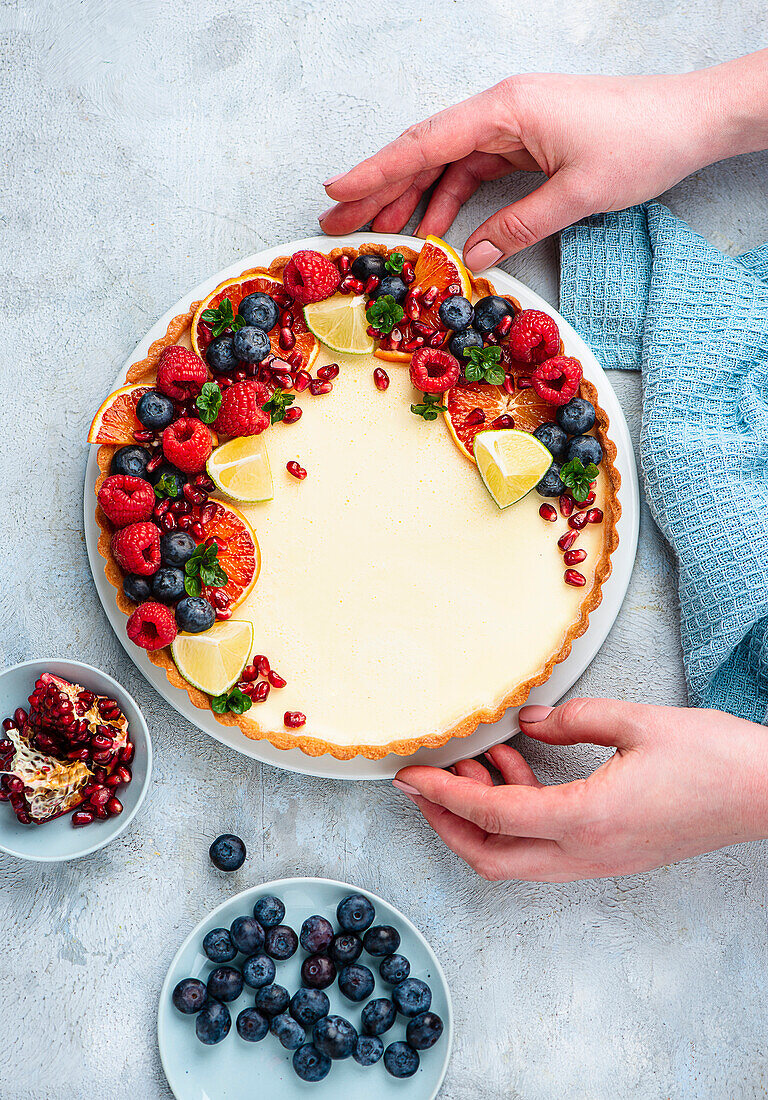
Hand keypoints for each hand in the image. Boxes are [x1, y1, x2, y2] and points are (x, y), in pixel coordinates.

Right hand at [320, 55, 767, 268]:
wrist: (689, 120)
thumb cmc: (640, 144)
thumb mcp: (578, 194)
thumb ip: (520, 225)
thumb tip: (475, 257)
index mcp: (506, 109)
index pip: (426, 143)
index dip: (376, 170)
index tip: (335, 191)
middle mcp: (501, 110)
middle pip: (424, 150)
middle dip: (379, 186)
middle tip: (336, 220)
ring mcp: (511, 124)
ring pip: (445, 162)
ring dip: (410, 196)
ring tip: (375, 231)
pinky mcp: (525, 141)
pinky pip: (473, 170)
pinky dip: (449, 199)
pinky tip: (431, 227)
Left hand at [393, 699, 767, 881]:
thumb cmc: (714, 758)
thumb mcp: (636, 721)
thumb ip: (571, 719)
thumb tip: (527, 722)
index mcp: (587, 819)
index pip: (492, 815)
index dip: (442, 796)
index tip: (408, 777)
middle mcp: (587, 853)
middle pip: (492, 858)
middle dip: (447, 823)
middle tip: (425, 783)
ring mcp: (601, 862)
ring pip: (517, 858)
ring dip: (484, 817)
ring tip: (478, 760)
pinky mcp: (613, 855)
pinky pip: (546, 848)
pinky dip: (519, 816)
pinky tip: (521, 768)